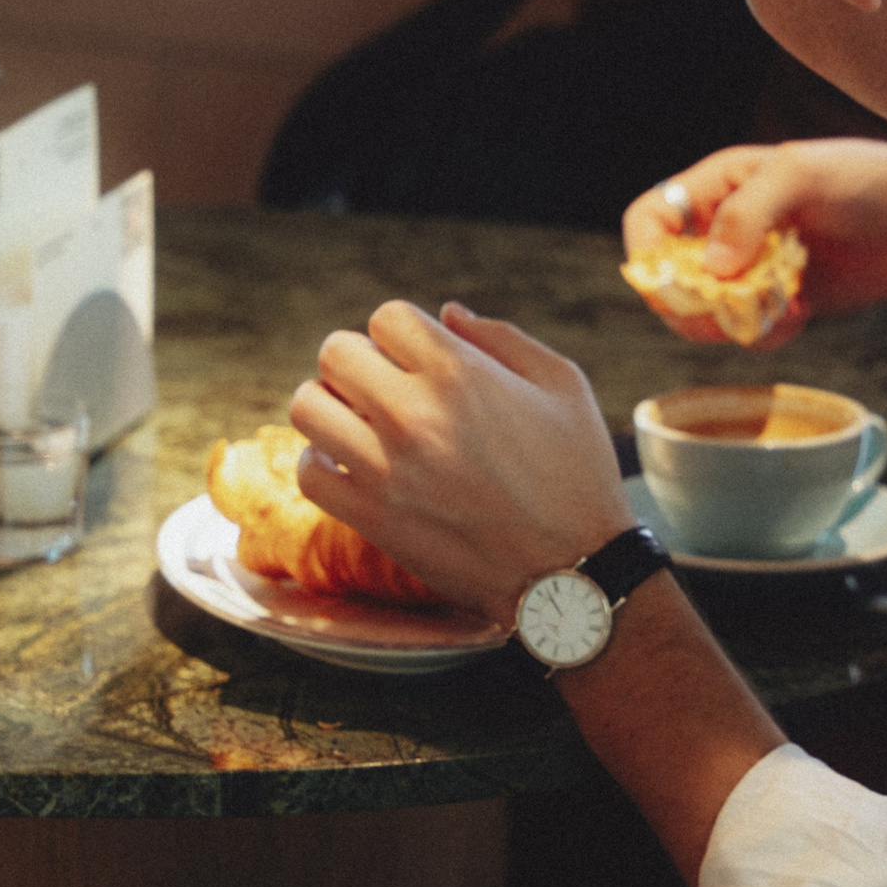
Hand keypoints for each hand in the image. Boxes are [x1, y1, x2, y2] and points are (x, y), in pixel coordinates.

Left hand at [290, 300, 632, 621]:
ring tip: (357, 421)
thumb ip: (502, 339)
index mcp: (461, 374)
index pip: (387, 318)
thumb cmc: (578, 476)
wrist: (575, 571)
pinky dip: (320, 461)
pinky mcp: (373, 518)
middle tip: (383, 386)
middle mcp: (415, 415)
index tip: (417, 358)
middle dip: (359, 361)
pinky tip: (349, 463)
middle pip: (336, 353)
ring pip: (308, 407)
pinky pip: (309, 472)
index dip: (401, 334)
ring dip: (329, 406)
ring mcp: (387, 469)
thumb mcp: (563, 386)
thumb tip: (447, 314)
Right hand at [622, 139, 886, 346]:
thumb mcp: (802, 174)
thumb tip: (712, 267)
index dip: (647, 254)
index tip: (674, 284)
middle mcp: (726, 228)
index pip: (651, 220)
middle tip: (731, 311)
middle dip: (693, 305)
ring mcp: (752, 269)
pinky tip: (803, 315)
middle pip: (669, 280)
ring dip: (733, 325)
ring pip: (705, 315)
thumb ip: (748, 212)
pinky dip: (766, 335)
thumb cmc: (866, 178)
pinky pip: (747, 333)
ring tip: (782, 309)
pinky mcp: (781, 301)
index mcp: (718, 186)